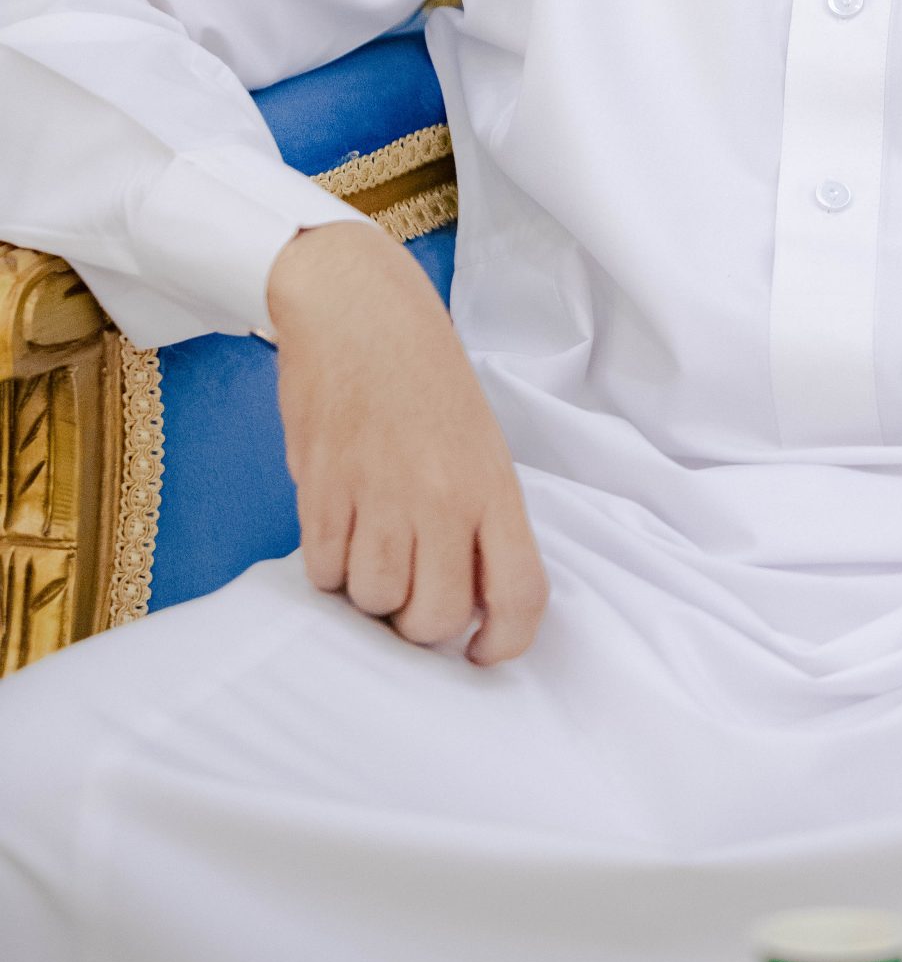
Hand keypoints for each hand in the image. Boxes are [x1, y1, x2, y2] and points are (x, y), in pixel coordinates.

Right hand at [266, 220, 547, 664]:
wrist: (358, 311)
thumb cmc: (424, 375)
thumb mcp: (478, 442)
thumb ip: (478, 518)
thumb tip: (465, 598)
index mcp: (492, 485)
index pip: (520, 594)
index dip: (504, 642)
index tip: (481, 651)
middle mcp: (441, 498)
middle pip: (434, 618)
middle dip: (420, 622)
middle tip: (411, 589)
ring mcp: (379, 495)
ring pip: (374, 601)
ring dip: (369, 592)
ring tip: (371, 543)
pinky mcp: (323, 489)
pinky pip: (323, 573)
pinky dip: (328, 566)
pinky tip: (338, 526)